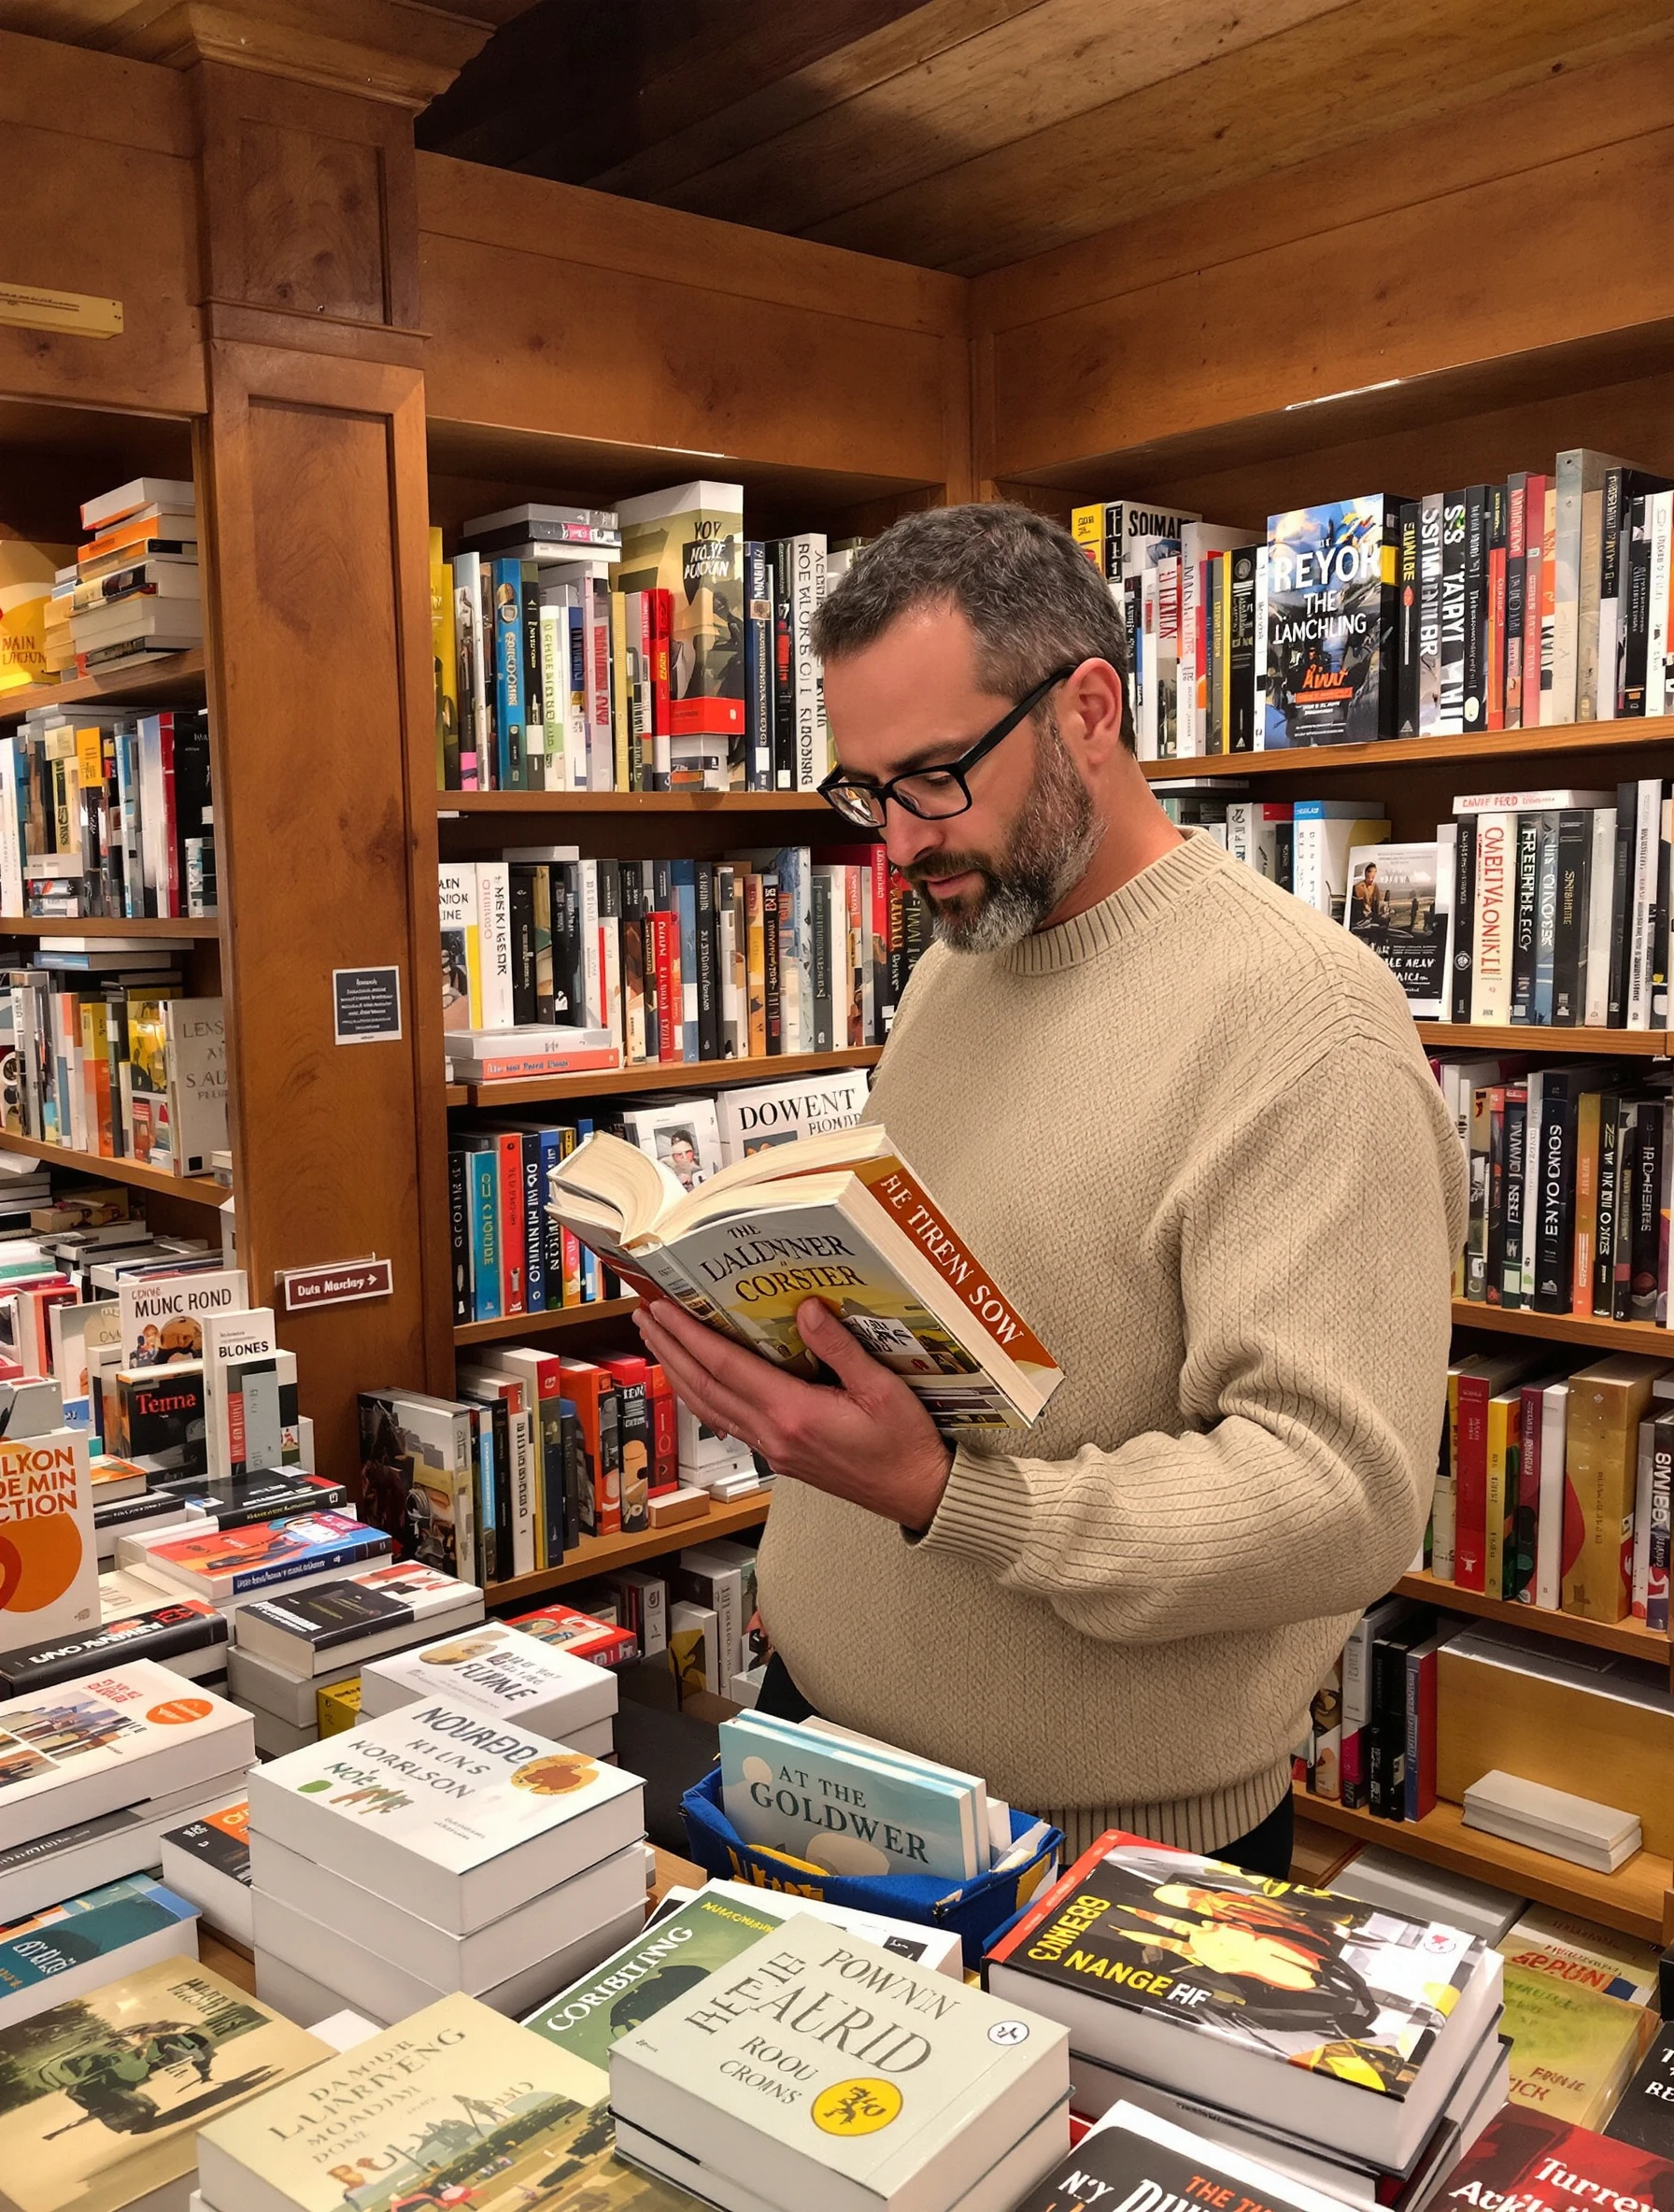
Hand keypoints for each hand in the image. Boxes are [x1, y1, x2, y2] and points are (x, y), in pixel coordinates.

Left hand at [633, 1296, 953, 1530]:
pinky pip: (727, 1423)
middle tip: (644, 1314)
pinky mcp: (780, 1457)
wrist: (916, 1492)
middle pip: (704, 1387)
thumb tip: (806, 1308)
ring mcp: (773, 1449)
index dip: (688, 1335)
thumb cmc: (905, 1443)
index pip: (725, 1366)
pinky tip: (696, 1382)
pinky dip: (701, 1397)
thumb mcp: (882, 1388)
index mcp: (793, 1413)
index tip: (662, 1308)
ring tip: (658, 1341)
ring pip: (709, 1408)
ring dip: (678, 1372)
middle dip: (670, 1349)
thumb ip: (840, 1347)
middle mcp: (773, 1433)